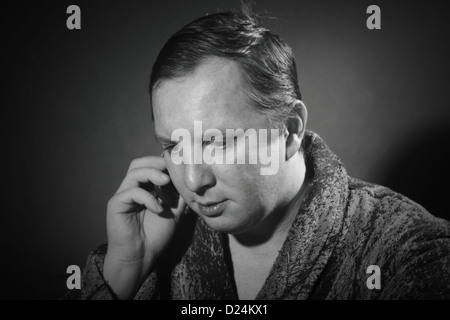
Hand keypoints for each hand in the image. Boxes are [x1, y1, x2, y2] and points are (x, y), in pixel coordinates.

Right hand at [103, 155, 184, 298]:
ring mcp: (123, 195)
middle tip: (170, 168)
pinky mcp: (116, 204)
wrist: (141, 256)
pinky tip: (158, 209)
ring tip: (166, 181)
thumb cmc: (155, 236)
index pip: (149, 166)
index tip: (178, 164)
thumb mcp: (174, 213)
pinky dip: (147, 197)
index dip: (162, 162)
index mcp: (145, 188)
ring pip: (134, 173)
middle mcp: (132, 189)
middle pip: (138, 164)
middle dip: (155, 162)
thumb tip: (189, 182)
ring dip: (152, 174)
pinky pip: (131, 192)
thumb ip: (179, 197)